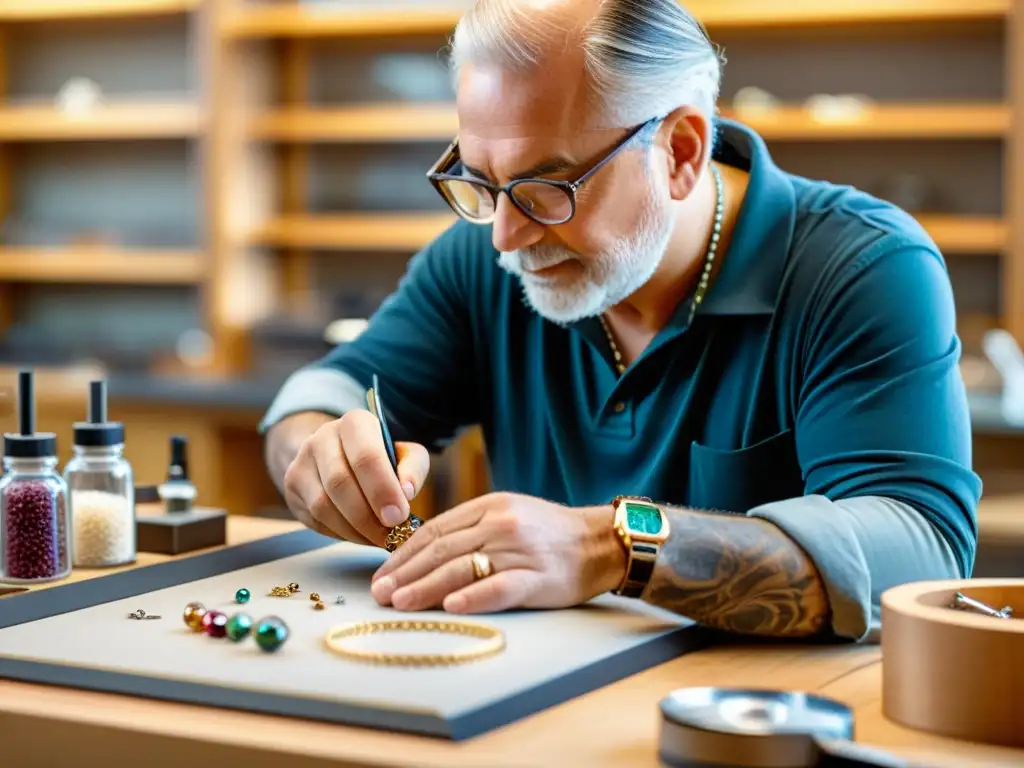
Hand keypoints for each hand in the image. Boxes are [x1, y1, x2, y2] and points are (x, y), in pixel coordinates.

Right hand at [281, 409, 429, 547]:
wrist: (337, 453)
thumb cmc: (380, 457)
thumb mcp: (405, 454)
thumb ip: (413, 468)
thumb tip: (406, 493)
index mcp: (354, 423)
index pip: (366, 456)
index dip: (382, 489)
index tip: (399, 516)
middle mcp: (321, 437)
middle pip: (340, 483)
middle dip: (368, 516)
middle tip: (391, 536)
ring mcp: (301, 462)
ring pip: (323, 505)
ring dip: (354, 530)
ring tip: (378, 538)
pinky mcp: (292, 487)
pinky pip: (314, 519)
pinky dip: (340, 534)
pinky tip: (361, 535)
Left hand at [369, 492, 626, 612]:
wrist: (600, 542)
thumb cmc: (549, 533)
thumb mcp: (507, 514)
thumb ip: (470, 527)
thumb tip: (423, 550)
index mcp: (489, 506)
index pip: (435, 530)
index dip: (404, 554)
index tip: (382, 574)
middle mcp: (500, 524)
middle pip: (441, 549)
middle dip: (405, 573)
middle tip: (380, 593)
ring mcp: (519, 550)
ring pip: (462, 568)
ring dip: (426, 587)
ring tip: (400, 603)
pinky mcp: (537, 578)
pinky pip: (500, 587)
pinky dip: (474, 597)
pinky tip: (452, 607)